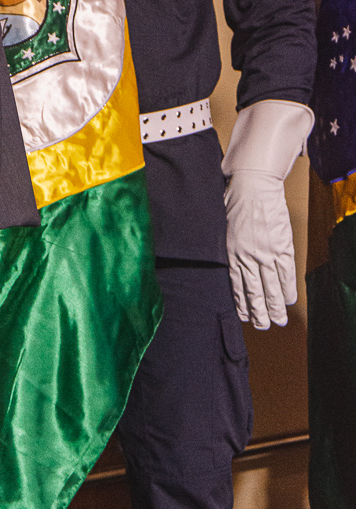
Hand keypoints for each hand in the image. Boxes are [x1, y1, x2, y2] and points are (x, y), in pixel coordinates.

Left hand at [224, 169, 297, 329]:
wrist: (251, 183)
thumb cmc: (230, 200)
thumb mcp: (218, 227)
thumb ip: (222, 248)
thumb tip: (220, 265)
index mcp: (229, 253)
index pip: (235, 287)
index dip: (241, 305)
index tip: (244, 317)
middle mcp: (247, 257)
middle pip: (254, 293)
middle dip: (258, 313)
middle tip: (262, 325)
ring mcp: (266, 253)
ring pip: (272, 288)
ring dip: (275, 308)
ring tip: (277, 321)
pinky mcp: (282, 246)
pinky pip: (287, 274)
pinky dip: (288, 290)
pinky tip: (289, 301)